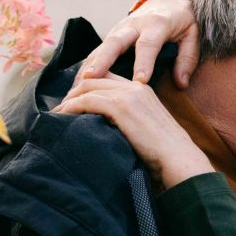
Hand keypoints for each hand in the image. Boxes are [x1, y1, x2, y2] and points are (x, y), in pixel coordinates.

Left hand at [53, 72, 213, 188]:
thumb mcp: (146, 128)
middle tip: (61, 107)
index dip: (88, 85)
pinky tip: (62, 116)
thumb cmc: (164, 153)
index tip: (74, 100)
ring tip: (57, 113)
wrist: (178, 158)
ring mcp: (128, 95)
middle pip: (94, 78)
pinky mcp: (120, 107)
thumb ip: (129, 119)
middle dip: (74, 90)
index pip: (108, 77)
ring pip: (87, 87)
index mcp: (142, 89)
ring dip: (68, 99)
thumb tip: (106, 125)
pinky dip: (71, 107)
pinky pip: (86, 100)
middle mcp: (135, 86)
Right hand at [72, 0, 198, 87]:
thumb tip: (181, 83)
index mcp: (157, 24)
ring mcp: (120, 28)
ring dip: (89, 65)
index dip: (144, 63)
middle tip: (91, 78)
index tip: (139, 82)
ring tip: (77, 86)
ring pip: (102, 46)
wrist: (170, 0)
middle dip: (103, 60)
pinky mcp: (113, 34)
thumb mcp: (194, 35)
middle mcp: (134, 24)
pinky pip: (98, 50)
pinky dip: (88, 65)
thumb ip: (188, 59)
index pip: (148, 44)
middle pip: (115, 41)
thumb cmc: (184, 21)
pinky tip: (78, 83)